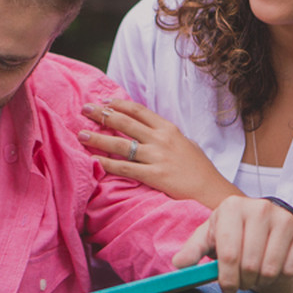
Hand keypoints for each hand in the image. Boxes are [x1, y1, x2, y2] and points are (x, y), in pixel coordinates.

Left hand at [79, 98, 238, 209]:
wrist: (211, 191)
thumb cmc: (199, 170)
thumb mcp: (185, 144)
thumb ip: (166, 136)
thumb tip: (149, 131)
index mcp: (168, 129)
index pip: (139, 111)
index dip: (119, 104)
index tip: (104, 102)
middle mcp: (161, 139)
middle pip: (125, 122)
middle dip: (102, 114)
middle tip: (85, 109)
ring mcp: (157, 157)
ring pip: (121, 143)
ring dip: (99, 138)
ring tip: (81, 134)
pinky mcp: (154, 175)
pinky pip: (125, 168)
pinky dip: (108, 164)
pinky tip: (95, 161)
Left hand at [172, 196, 292, 292]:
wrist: (263, 228)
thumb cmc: (231, 235)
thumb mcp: (209, 239)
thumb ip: (193, 251)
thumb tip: (179, 264)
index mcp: (232, 207)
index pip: (228, 254)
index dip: (226, 278)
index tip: (226, 288)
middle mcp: (260, 207)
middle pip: (250, 265)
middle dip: (243, 282)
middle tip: (242, 281)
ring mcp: (284, 218)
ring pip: (271, 269)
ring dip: (261, 280)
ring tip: (255, 273)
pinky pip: (292, 268)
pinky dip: (281, 276)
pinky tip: (274, 266)